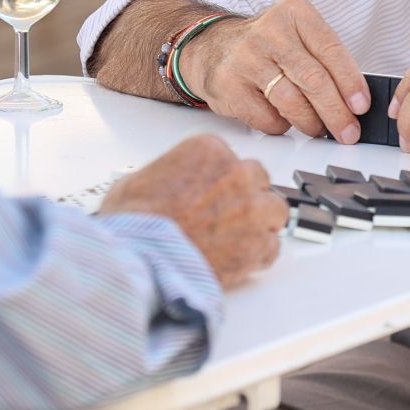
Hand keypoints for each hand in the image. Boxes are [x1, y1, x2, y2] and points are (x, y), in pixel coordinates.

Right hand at [100, 134, 288, 287]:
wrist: (141, 258)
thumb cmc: (134, 223)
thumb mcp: (135, 181)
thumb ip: (163, 177)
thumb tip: (160, 188)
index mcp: (208, 151)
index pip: (229, 156)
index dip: (220, 177)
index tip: (212, 190)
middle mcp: (236, 175)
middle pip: (258, 178)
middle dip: (245, 194)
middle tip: (227, 212)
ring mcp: (252, 210)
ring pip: (275, 209)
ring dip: (261, 221)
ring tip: (240, 235)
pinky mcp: (257, 246)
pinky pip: (272, 247)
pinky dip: (260, 254)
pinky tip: (242, 258)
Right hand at [185, 0, 368, 142]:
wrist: (211, 47)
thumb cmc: (266, 47)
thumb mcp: (296, 36)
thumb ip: (324, 59)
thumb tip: (355, 102)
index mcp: (293, 13)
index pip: (330, 49)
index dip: (350, 82)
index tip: (361, 106)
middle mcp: (269, 31)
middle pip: (313, 79)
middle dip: (336, 112)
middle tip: (349, 132)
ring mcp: (245, 58)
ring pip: (291, 101)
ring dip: (311, 123)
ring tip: (318, 129)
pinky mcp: (228, 85)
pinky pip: (266, 117)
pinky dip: (281, 125)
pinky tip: (283, 119)